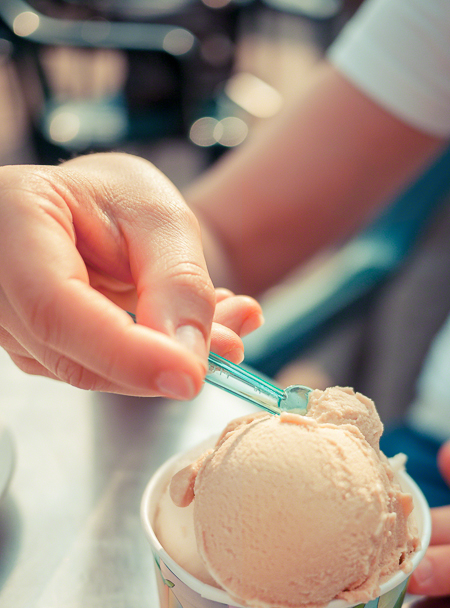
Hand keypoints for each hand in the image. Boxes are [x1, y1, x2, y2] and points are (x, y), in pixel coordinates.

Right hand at [0, 155, 262, 397]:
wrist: (87, 210)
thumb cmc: (112, 199)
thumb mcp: (157, 218)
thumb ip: (176, 283)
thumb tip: (190, 362)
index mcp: (12, 227)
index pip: (57, 308)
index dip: (125, 352)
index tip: (191, 374)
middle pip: (76, 356)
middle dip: (164, 360)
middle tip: (236, 335)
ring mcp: (11, 328)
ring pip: (94, 374)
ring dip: (166, 361)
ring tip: (224, 318)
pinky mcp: (39, 353)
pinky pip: (100, 374)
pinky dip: (152, 361)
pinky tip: (186, 332)